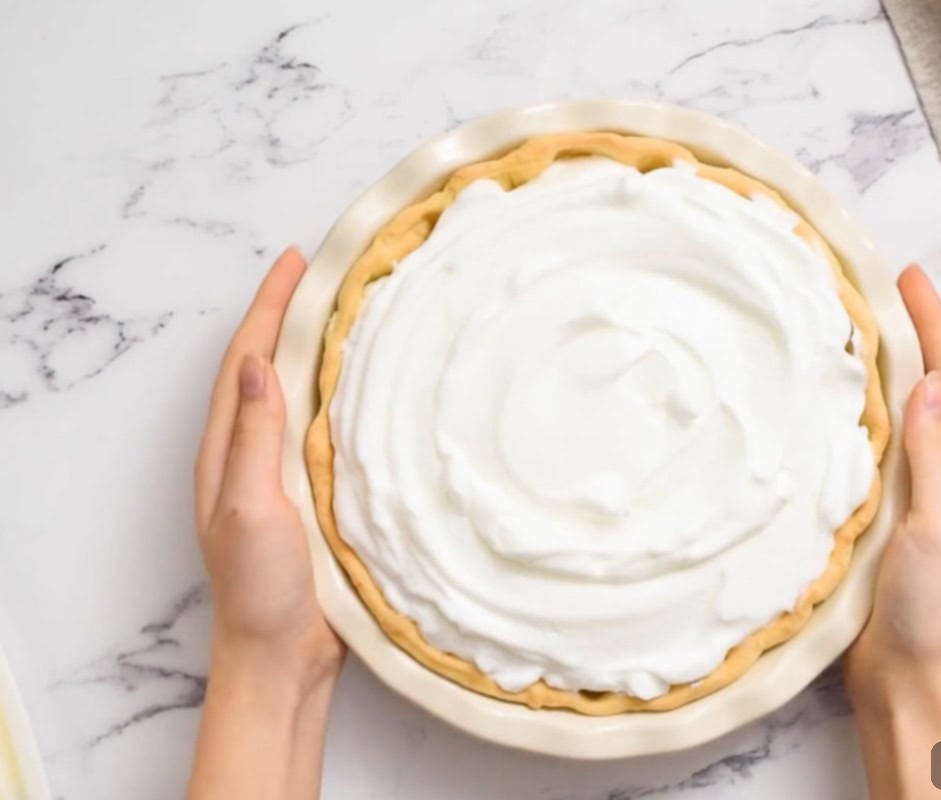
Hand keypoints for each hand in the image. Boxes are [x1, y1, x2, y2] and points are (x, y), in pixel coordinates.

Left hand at [190, 248, 342, 799]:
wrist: (283, 656)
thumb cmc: (260, 587)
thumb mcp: (248, 507)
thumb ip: (254, 438)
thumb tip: (260, 364)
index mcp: (228, 450)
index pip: (247, 360)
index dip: (269, 308)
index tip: (297, 261)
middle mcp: (252, 453)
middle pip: (269, 366)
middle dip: (291, 315)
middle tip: (328, 273)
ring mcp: (283, 473)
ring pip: (299, 394)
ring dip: (318, 349)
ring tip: (350, 311)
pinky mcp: (314, 494)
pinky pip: (324, 428)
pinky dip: (340, 394)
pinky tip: (368, 388)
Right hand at [844, 264, 940, 798]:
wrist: (903, 674)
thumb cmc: (931, 607)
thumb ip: (936, 457)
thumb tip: (925, 381)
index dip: (933, 325)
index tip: (907, 276)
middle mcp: (936, 472)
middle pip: (924, 386)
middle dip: (906, 333)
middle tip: (870, 288)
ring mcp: (904, 492)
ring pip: (891, 413)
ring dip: (875, 368)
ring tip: (842, 328)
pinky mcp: (871, 514)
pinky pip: (862, 448)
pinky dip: (848, 414)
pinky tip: (818, 405)